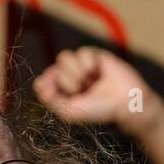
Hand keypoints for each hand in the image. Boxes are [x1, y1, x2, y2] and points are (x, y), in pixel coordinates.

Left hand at [33, 46, 161, 139]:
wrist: (125, 102)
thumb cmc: (99, 110)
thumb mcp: (70, 111)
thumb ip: (51, 99)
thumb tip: (38, 84)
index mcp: (63, 92)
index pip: (44, 81)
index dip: (46, 83)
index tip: (52, 91)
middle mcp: (70, 78)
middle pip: (54, 69)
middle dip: (68, 81)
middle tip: (83, 90)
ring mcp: (82, 66)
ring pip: (64, 57)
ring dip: (76, 71)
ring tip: (90, 81)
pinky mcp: (95, 56)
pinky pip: (81, 52)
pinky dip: (89, 64)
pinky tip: (98, 72)